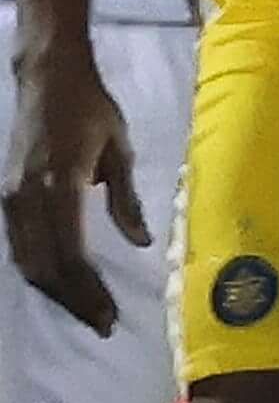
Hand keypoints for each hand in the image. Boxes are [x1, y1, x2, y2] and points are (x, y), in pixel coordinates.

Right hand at [0, 46, 133, 335]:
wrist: (46, 78)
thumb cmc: (91, 109)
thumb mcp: (120, 150)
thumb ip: (126, 200)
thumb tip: (140, 242)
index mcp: (60, 185)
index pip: (72, 254)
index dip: (89, 290)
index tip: (110, 315)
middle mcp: (27, 197)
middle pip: (45, 266)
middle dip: (73, 300)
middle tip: (102, 324)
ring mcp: (10, 197)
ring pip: (26, 261)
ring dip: (55, 290)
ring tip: (87, 311)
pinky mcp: (5, 195)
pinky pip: (19, 245)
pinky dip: (39, 270)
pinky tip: (60, 284)